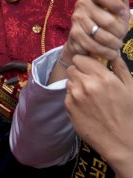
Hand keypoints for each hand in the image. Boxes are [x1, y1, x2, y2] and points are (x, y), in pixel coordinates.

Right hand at [60, 0, 128, 66]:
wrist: (84, 40)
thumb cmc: (105, 21)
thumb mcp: (117, 8)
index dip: (114, 3)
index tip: (124, 13)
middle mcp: (82, 4)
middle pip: (106, 20)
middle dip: (119, 33)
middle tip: (121, 38)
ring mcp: (76, 19)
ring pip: (100, 35)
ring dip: (112, 45)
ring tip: (116, 47)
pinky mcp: (73, 34)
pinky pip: (91, 44)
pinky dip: (103, 51)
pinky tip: (108, 52)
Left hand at [66, 54, 132, 175]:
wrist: (121, 141)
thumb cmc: (129, 114)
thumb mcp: (130, 88)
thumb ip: (119, 67)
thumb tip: (112, 53)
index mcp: (103, 78)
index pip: (81, 58)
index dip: (85, 62)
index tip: (90, 67)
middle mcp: (86, 84)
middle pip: (72, 68)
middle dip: (80, 72)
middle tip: (90, 81)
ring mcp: (75, 96)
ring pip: (69, 81)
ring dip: (77, 84)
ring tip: (90, 96)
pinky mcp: (69, 107)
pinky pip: (67, 95)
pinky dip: (74, 97)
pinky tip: (87, 106)